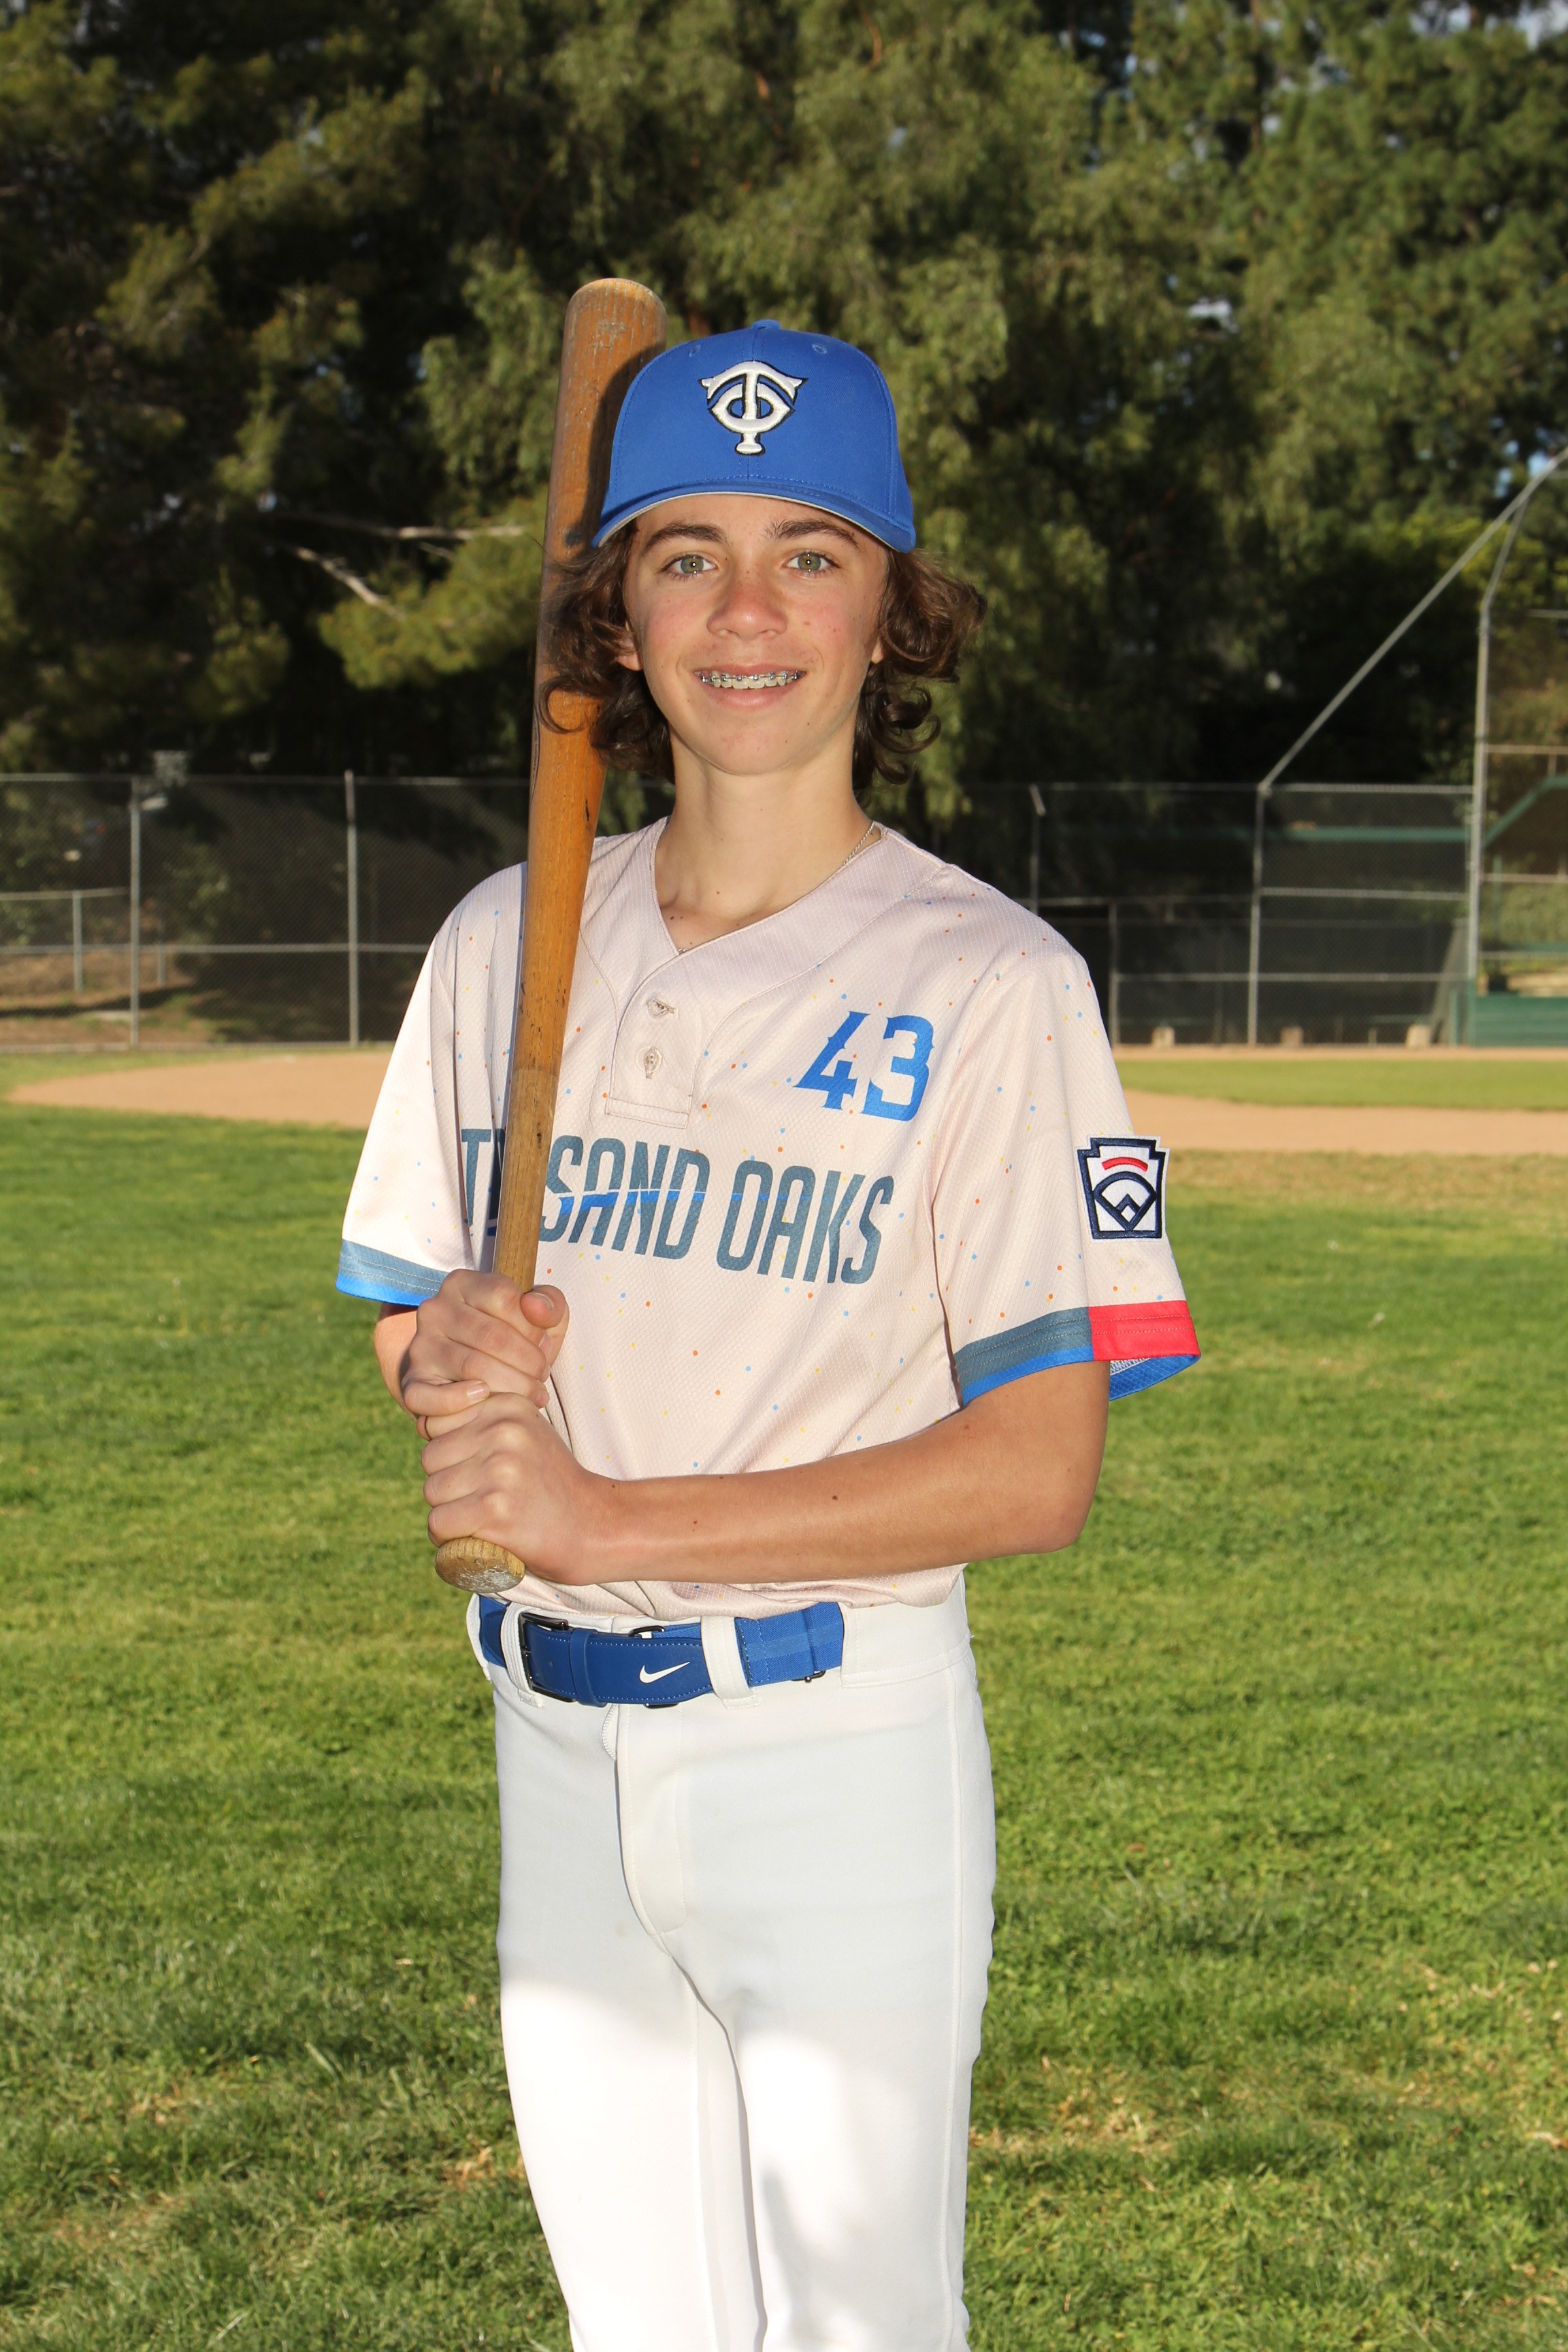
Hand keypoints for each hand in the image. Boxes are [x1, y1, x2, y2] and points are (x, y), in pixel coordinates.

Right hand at [401, 1273, 569, 1438]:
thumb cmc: (514, 1340)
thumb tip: (535, 1307)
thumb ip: (550, 1304)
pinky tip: (485, 1398)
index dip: (532, 1326)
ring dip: (512, 1385)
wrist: (474, 1375)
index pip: (503, 1296)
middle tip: (542, 1377)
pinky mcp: (412, 1382)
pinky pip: (430, 1396)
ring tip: (532, 1395)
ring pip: (471, 1366)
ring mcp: (420, 1346)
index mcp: (462, 1284)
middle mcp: (435, 1310)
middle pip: (491, 1335)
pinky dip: (460, 1401)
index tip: (545, 1346)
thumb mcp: (539, 1317)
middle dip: (528, 1361)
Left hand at [419, 1390, 602, 1579]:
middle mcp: (503, 1431)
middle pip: (430, 1458)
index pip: (438, 1424)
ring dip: (447, 1513)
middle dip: (446, 1484)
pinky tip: (475, 1539)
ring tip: (482, 1520)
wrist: (595, 1528)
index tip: (479, 1472)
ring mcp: (499, 1469)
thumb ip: (484, 1421)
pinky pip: (439, 1523)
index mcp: (507, 1406)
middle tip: (481, 1502)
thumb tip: (423, 1420)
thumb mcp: (526, 1434)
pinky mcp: (494, 1509)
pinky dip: (448, 1539)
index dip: (451, 1455)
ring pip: (432, 1491)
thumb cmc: (551, 1485)